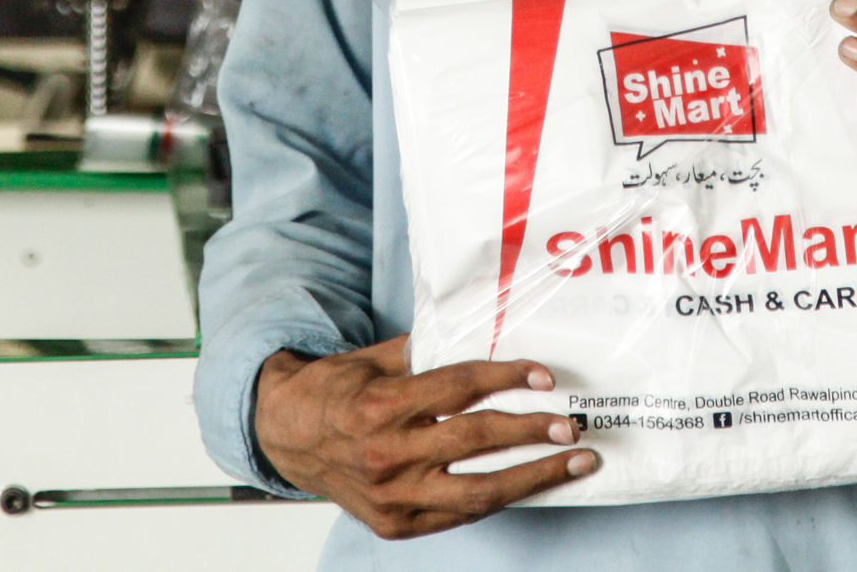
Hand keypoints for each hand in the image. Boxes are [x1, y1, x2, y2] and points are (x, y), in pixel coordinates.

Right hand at [253, 336, 596, 537]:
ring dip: (533, 477)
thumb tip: (480, 332)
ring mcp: (392, 496)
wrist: (284, 437)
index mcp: (380, 406)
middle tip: (569, 425)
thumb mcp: (372, 360)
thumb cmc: (333, 392)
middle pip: (475, 440)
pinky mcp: (395, 524)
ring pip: (477, 490)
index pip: (458, 388)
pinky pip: (458, 513)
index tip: (542, 376)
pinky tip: (530, 484)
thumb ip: (423, 352)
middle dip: (530, 432)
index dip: (505, 379)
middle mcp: (386, 454)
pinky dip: (498, 498)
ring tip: (572, 464)